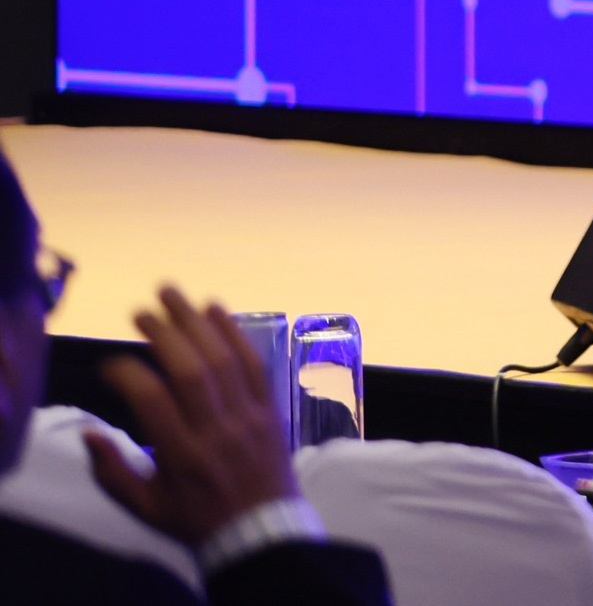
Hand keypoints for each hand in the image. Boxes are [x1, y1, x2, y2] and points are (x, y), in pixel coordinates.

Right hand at [89, 286, 298, 545]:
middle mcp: (218, 430)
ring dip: (198, 322)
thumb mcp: (144, 507)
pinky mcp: (272, 408)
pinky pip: (256, 364)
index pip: (154, 401)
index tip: (109, 363)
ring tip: (173, 294)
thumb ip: (112, 472)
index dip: (129, 374)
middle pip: (193, 371)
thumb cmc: (194, 517)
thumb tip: (88, 433)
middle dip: (165, 333)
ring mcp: (249, 416)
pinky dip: (236, 334)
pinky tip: (216, 310)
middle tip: (142, 309)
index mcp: (183, 456)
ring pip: (225, 360)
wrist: (260, 530)